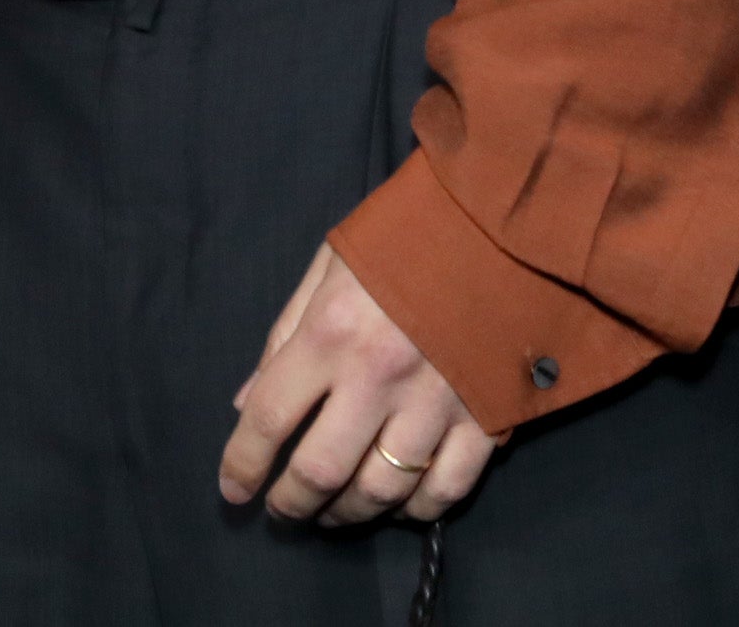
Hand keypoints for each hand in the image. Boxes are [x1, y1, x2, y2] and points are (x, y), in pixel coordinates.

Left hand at [221, 245, 498, 526]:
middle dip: (291, 503)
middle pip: (321, 470)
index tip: (233, 490)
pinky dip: (417, 510)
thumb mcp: (332, 265)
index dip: (243, 465)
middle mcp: (379, 375)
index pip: (270, 418)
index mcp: (333, 330)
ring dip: (348, 515)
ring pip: (381, 491)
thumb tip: (246, 404)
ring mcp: (436, 402)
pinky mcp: (486, 417)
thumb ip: (286, 334)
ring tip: (334, 513)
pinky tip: (399, 505)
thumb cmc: (407, 236)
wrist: (505, 222)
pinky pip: (445, 489)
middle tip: (283, 510)